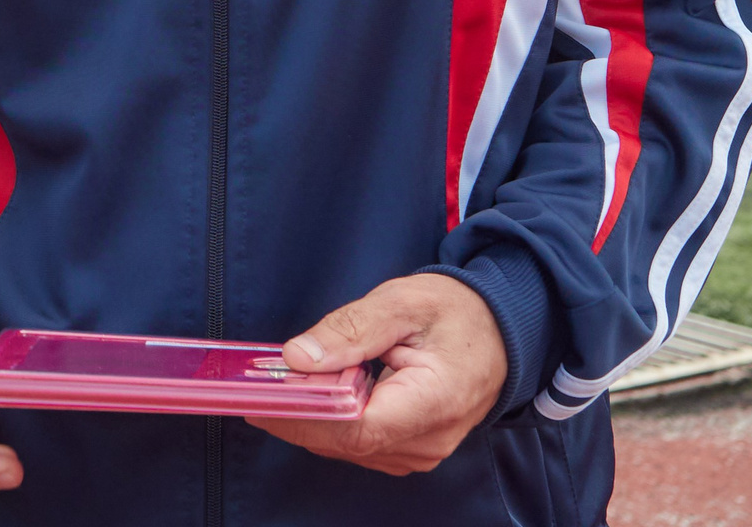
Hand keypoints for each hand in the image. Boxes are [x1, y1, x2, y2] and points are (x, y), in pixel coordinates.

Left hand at [250, 273, 506, 475]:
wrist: (500, 331)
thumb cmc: (456, 313)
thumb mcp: (403, 302)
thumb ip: (350, 329)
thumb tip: (297, 358)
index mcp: (434, 402)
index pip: (356, 427)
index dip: (303, 416)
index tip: (259, 397)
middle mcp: (429, 439)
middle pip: (346, 441)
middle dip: (295, 415)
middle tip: (251, 386)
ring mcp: (421, 450)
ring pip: (349, 446)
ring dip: (309, 419)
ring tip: (274, 385)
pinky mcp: (411, 447)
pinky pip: (360, 442)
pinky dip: (330, 421)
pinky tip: (309, 394)